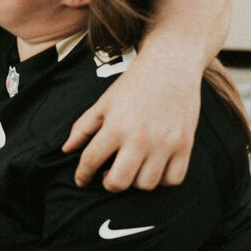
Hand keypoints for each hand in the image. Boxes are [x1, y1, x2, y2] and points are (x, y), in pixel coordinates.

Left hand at [63, 46, 200, 189]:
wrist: (171, 65)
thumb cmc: (135, 84)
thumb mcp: (104, 102)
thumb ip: (83, 127)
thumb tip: (66, 150)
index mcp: (115, 126)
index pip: (91, 161)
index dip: (82, 175)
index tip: (82, 180)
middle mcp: (139, 138)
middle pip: (119, 182)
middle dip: (109, 183)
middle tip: (109, 175)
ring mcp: (164, 144)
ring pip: (146, 184)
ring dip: (136, 182)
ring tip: (133, 169)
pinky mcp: (185, 145)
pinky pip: (173, 179)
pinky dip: (163, 180)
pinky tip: (155, 168)